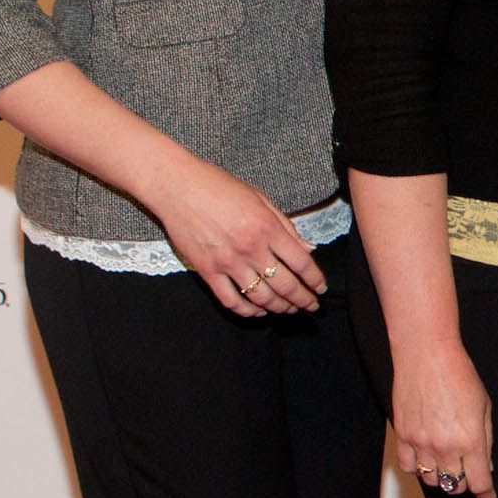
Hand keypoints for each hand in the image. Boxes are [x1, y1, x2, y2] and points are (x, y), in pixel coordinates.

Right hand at [150, 156, 328, 317]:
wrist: (177, 187)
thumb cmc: (218, 187)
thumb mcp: (260, 199)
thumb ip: (285, 226)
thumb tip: (308, 249)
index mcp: (267, 227)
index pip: (301, 263)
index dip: (315, 281)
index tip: (320, 289)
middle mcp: (250, 248)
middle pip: (284, 285)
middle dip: (302, 300)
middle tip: (311, 306)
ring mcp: (227, 262)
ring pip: (261, 297)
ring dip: (279, 308)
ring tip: (288, 310)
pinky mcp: (206, 271)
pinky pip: (231, 300)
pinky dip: (247, 311)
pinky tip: (258, 311)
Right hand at [389, 335, 496, 497]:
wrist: (427, 355)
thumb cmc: (460, 376)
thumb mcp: (484, 407)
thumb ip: (486, 440)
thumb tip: (487, 466)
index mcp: (471, 440)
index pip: (479, 482)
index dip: (486, 496)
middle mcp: (446, 447)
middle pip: (455, 486)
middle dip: (465, 484)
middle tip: (467, 473)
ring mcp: (422, 443)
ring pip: (431, 480)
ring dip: (441, 477)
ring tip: (446, 463)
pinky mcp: (402, 436)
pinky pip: (409, 467)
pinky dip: (418, 468)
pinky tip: (425, 457)